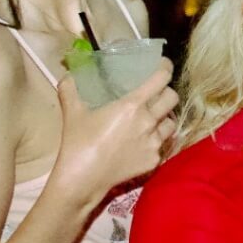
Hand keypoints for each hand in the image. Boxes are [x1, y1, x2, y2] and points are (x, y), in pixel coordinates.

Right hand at [52, 61, 176, 202]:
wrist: (83, 178)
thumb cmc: (78, 143)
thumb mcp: (72, 112)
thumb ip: (71, 89)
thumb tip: (69, 75)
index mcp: (132, 106)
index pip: (160, 79)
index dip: (165, 68)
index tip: (163, 64)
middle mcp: (148, 122)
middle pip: (173, 98)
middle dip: (167, 91)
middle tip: (156, 92)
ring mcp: (154, 142)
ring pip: (172, 122)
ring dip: (164, 116)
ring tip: (152, 117)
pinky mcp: (155, 160)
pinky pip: (163, 144)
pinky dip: (156, 139)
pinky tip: (143, 139)